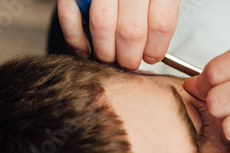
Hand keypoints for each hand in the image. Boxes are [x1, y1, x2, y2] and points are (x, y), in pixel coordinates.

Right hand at [57, 0, 180, 68]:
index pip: (160, 24)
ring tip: (110, 57)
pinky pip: (69, 13)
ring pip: (101, 25)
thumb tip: (151, 49)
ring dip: (105, 51)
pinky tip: (85, 49)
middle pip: (131, 32)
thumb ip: (158, 13)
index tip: (151, 57)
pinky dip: (75, 38)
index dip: (155, 49)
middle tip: (128, 62)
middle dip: (129, 58)